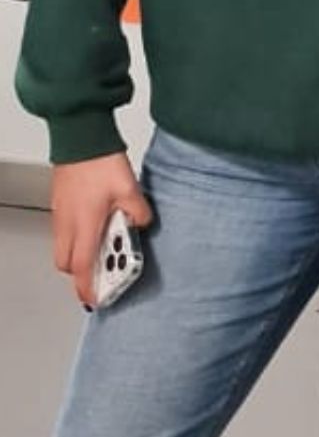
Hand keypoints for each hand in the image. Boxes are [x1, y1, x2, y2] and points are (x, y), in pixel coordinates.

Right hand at [51, 153, 153, 307]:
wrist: (81, 138)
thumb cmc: (100, 162)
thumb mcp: (131, 190)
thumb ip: (139, 213)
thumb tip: (141, 224)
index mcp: (85, 224)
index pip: (82, 267)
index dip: (88, 287)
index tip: (95, 299)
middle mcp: (67, 223)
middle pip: (66, 263)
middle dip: (82, 274)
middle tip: (103, 274)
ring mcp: (60, 214)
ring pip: (63, 248)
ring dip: (79, 255)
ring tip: (104, 251)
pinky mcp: (60, 205)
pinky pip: (64, 232)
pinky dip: (77, 239)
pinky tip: (96, 229)